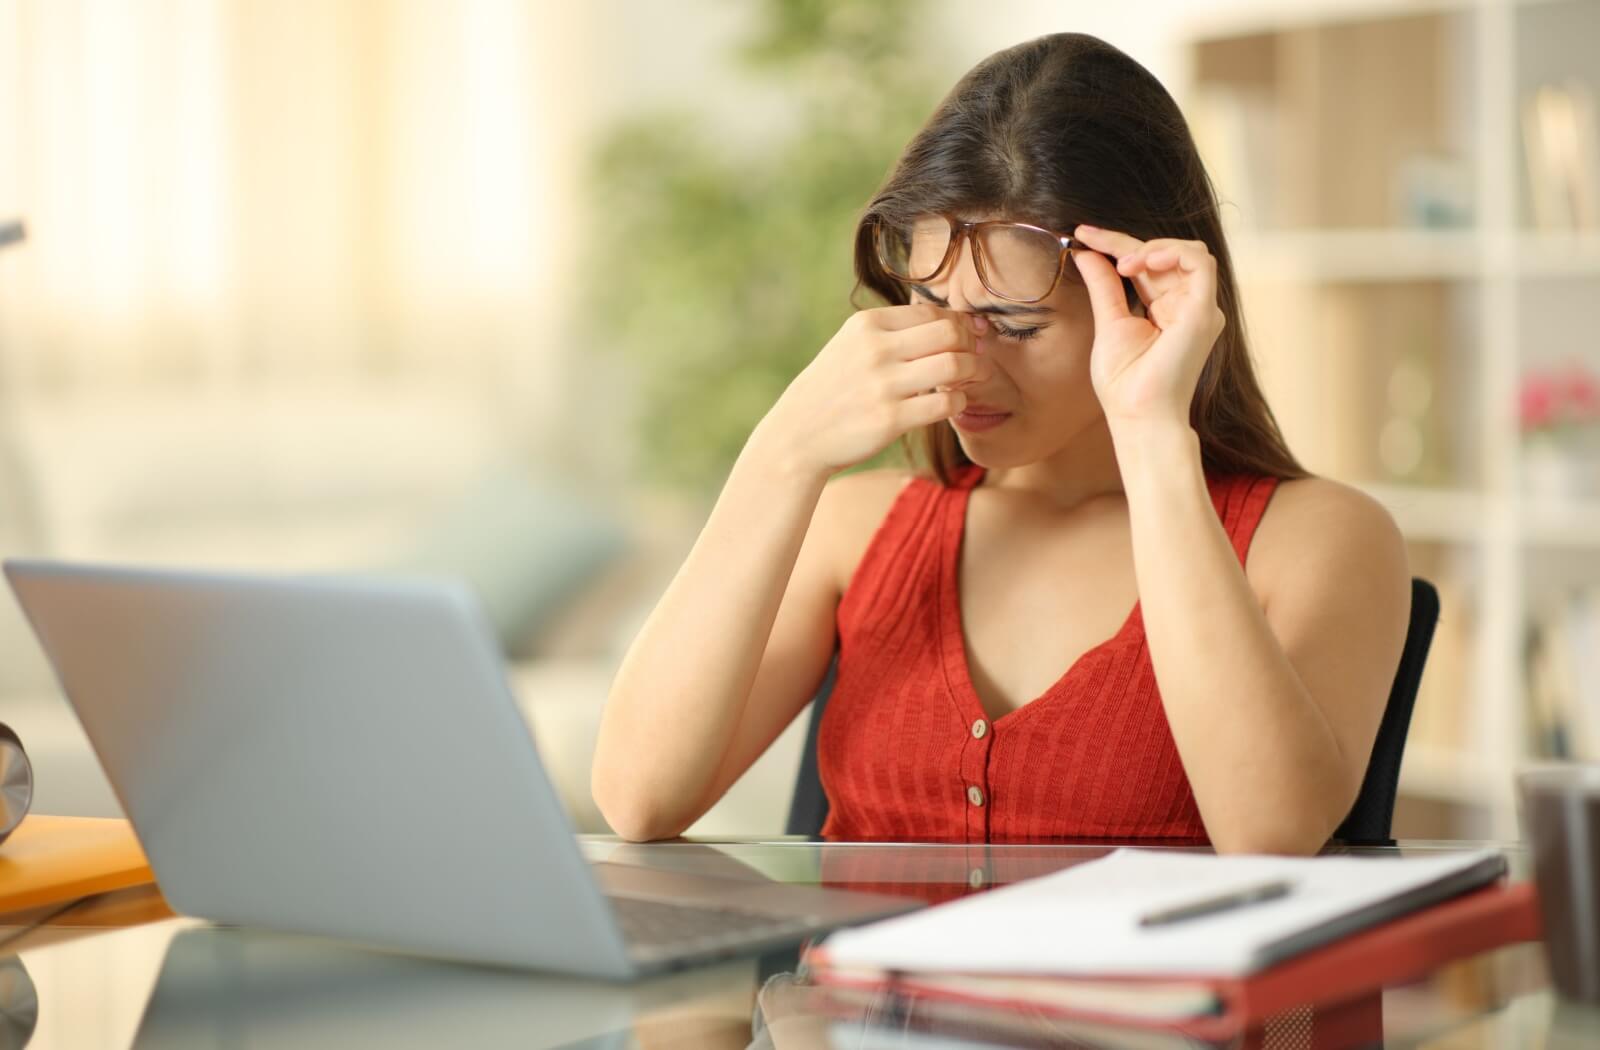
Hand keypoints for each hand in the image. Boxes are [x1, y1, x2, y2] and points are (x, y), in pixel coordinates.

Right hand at [754, 304, 993, 477]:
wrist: (797, 435)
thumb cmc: (833, 389)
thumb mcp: (850, 346)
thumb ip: (892, 331)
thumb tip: (951, 322)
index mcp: (867, 324)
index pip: (933, 312)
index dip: (959, 324)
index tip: (966, 339)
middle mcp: (875, 350)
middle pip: (950, 333)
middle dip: (971, 344)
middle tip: (973, 359)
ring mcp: (883, 385)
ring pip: (955, 365)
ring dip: (972, 372)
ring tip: (969, 381)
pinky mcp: (891, 420)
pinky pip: (946, 403)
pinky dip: (959, 402)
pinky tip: (951, 404)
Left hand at [1070, 224, 1226, 429]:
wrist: (1138, 415)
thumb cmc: (1124, 383)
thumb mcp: (1109, 322)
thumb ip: (1104, 286)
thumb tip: (1086, 254)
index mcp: (1167, 309)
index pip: (1147, 265)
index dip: (1116, 244)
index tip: (1082, 234)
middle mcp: (1188, 306)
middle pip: (1165, 254)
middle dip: (1126, 241)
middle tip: (1090, 239)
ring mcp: (1200, 308)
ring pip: (1188, 251)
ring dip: (1151, 248)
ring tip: (1122, 264)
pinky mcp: (1204, 311)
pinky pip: (1200, 262)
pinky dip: (1172, 252)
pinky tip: (1142, 262)